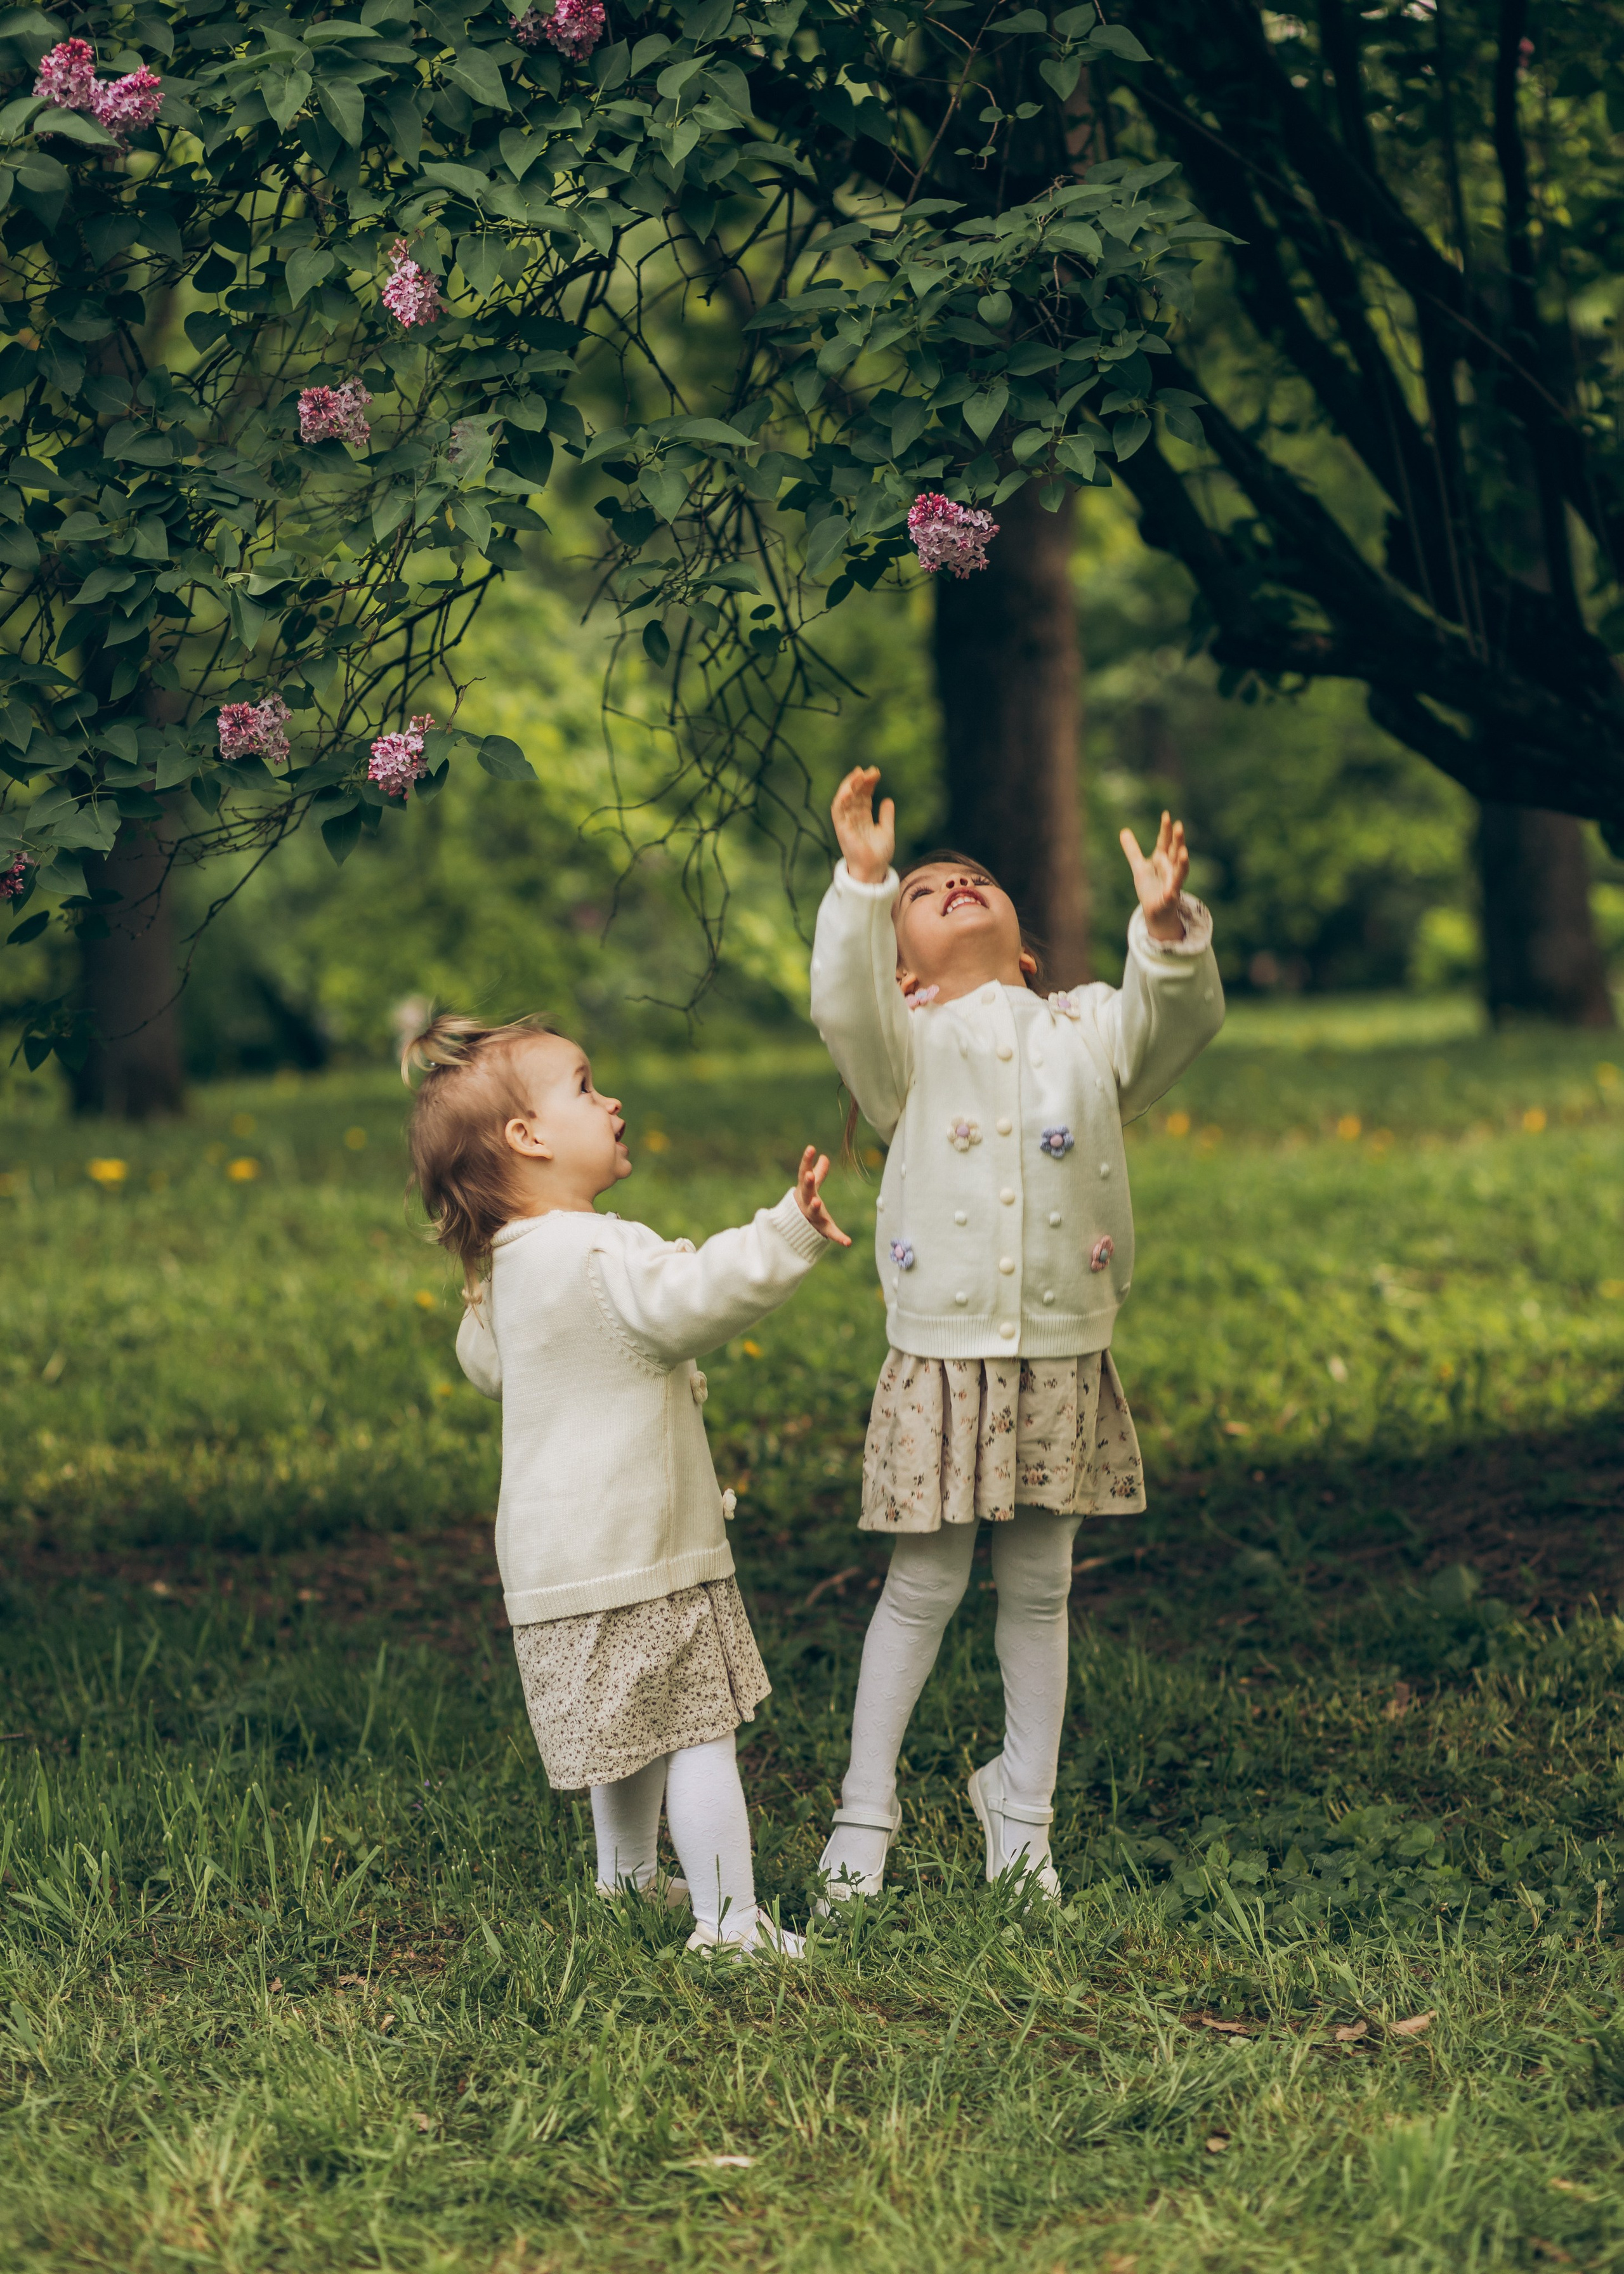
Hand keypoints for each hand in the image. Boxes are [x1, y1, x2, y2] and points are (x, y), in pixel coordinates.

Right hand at [794, 1145, 850, 1245]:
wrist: (794, 1228)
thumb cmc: (805, 1202)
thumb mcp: (811, 1188)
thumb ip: (819, 1173)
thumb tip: (824, 1157)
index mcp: (804, 1190)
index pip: (804, 1172)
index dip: (806, 1160)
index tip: (811, 1148)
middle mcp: (806, 1202)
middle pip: (806, 1191)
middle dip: (807, 1183)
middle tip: (809, 1175)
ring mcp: (812, 1216)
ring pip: (813, 1211)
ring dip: (814, 1207)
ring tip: (817, 1202)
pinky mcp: (822, 1229)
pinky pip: (830, 1233)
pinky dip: (839, 1237)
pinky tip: (848, 1242)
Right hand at [831, 765, 894, 884]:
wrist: (874, 870)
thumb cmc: (879, 855)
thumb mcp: (886, 831)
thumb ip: (886, 816)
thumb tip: (888, 800)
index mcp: (863, 818)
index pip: (864, 796)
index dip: (868, 784)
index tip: (876, 773)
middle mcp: (853, 818)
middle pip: (855, 794)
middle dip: (861, 781)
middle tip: (869, 770)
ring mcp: (846, 823)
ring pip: (844, 799)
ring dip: (850, 785)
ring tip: (858, 774)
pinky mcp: (842, 829)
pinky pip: (838, 811)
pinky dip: (841, 799)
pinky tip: (849, 789)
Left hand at [1119, 811, 1189, 940]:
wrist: (1155, 911)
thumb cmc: (1150, 888)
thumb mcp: (1139, 867)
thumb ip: (1133, 850)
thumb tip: (1124, 831)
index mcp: (1163, 859)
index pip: (1165, 841)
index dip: (1166, 829)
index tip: (1166, 815)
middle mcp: (1170, 868)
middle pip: (1175, 852)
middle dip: (1178, 840)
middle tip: (1179, 826)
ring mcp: (1172, 882)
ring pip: (1179, 871)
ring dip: (1183, 862)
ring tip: (1184, 852)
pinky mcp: (1170, 898)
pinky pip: (1172, 894)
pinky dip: (1171, 892)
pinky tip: (1170, 892)